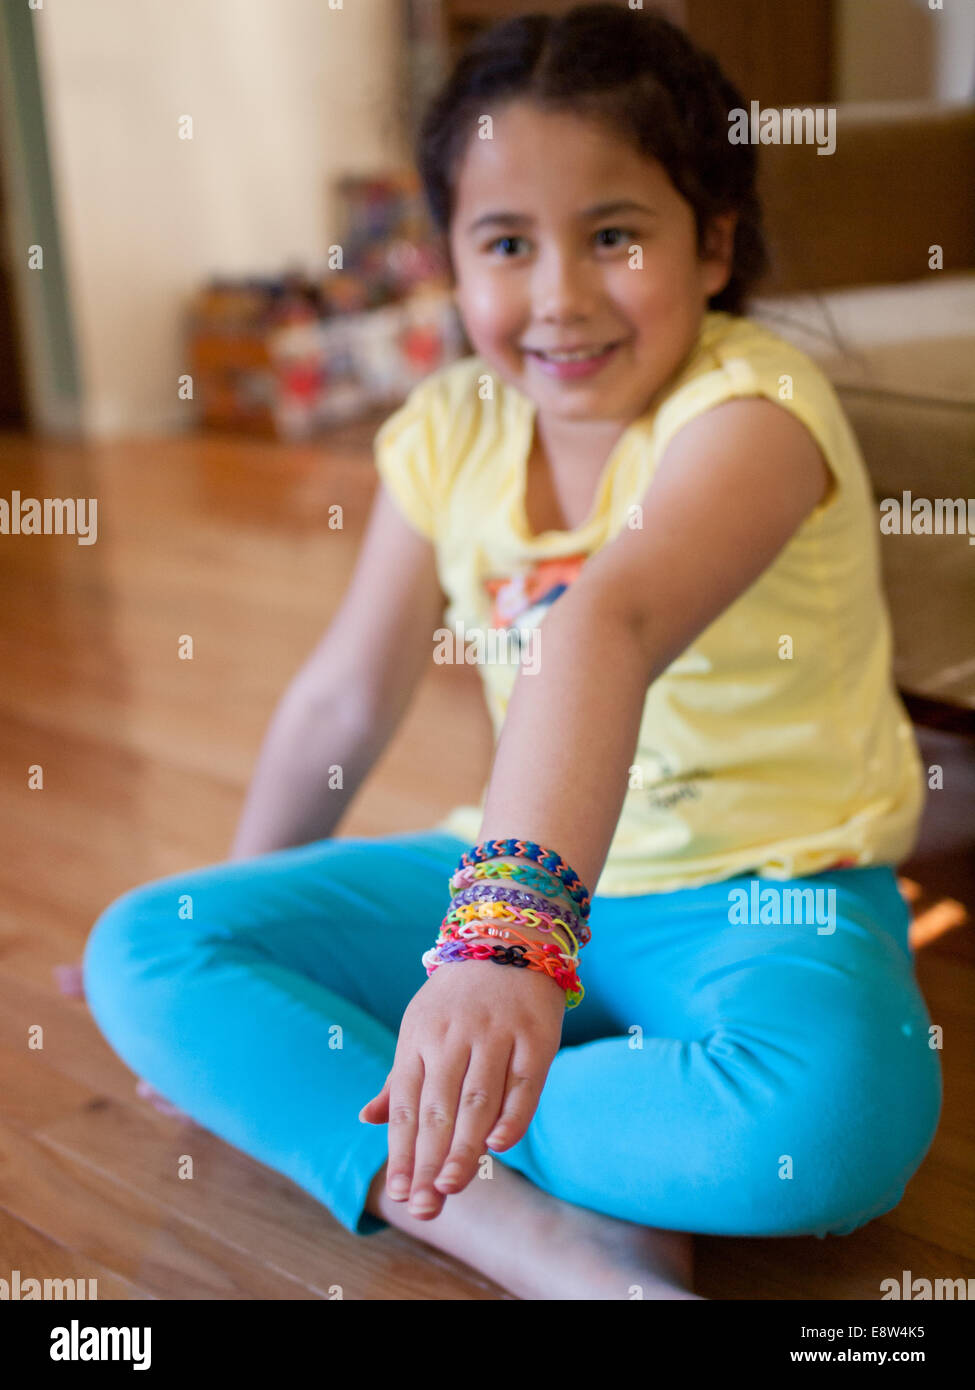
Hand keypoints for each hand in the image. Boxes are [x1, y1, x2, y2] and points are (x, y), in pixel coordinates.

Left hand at [358, 953, 565, 1218]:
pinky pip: (523, 1084)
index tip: (400, 1194)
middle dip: (429, 1162)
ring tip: (451, 1189)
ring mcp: (495, 1035)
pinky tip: (498, 1147)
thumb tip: (366, 1120)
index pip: (407, 1105)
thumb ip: (399, 1080)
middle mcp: (453, 1038)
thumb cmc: (458, 999)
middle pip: (439, 1109)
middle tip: (423, 1208)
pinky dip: (512, 1116)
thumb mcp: (420, 1028)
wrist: (508, 937)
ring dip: (463, 1148)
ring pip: (477, 1100)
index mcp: (419, 1039)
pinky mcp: (535, 1036)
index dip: (403, 1152)